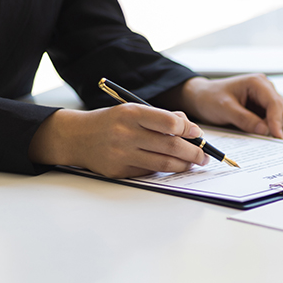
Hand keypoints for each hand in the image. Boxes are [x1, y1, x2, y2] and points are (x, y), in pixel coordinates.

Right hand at [29, 105, 210, 177]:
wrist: (76, 137)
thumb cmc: (111, 122)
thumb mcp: (133, 110)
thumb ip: (162, 117)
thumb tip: (191, 129)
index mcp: (132, 114)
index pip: (170, 123)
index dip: (189, 130)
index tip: (198, 134)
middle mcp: (126, 134)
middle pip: (171, 146)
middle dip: (194, 152)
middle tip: (205, 155)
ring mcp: (122, 155)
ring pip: (164, 163)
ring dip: (184, 165)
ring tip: (194, 163)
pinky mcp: (119, 171)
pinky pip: (150, 172)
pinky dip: (164, 170)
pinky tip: (172, 166)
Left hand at [171, 75, 282, 137]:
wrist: (200, 98)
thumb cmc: (209, 97)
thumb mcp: (224, 109)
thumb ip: (245, 119)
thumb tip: (264, 130)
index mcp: (257, 83)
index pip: (275, 103)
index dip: (277, 121)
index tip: (276, 136)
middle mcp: (265, 89)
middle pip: (282, 110)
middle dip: (275, 125)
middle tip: (261, 137)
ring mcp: (265, 99)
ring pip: (281, 117)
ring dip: (272, 127)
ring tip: (254, 131)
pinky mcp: (262, 108)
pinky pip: (273, 121)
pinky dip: (268, 128)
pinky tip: (255, 130)